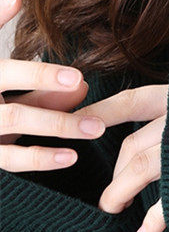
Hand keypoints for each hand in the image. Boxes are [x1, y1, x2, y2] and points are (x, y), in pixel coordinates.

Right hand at [0, 0, 106, 169]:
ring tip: (94, 129)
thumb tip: (82, 85)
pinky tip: (71, 157)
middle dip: (58, 113)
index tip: (77, 78)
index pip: (8, 72)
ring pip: (14, 124)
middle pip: (15, 110)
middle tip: (97, 121)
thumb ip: (46, 94)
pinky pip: (12, 159)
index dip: (41, 75)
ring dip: (58, 126)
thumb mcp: (16, 100)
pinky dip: (42, 159)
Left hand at [78, 83, 167, 231]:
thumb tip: (158, 119)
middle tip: (108, 195)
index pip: (128, 103)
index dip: (98, 115)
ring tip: (112, 208)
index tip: (76, 126)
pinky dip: (153, 222)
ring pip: (139, 169)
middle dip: (115, 172)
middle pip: (132, 145)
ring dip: (119, 193)